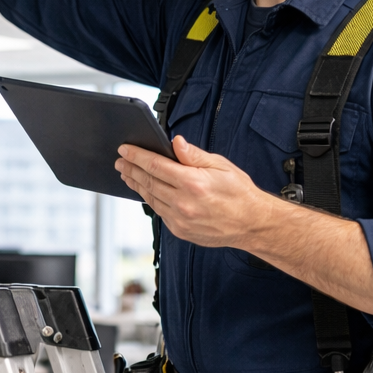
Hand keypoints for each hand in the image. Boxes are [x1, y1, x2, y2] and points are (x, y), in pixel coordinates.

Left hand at [116, 135, 273, 247]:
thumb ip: (194, 155)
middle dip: (131, 169)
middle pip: (148, 182)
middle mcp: (184, 203)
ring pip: (150, 198)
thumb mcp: (220, 165)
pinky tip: (145, 191)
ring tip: (127, 174)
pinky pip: (159, 212)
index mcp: (193, 183)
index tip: (125, 149)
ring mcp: (180, 219)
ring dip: (136, 184)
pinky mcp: (180, 231)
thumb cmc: (239, 193)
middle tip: (120, 161)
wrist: (252, 224)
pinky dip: (150, 199)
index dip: (137, 156)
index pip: (155, 165)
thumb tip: (175, 142)